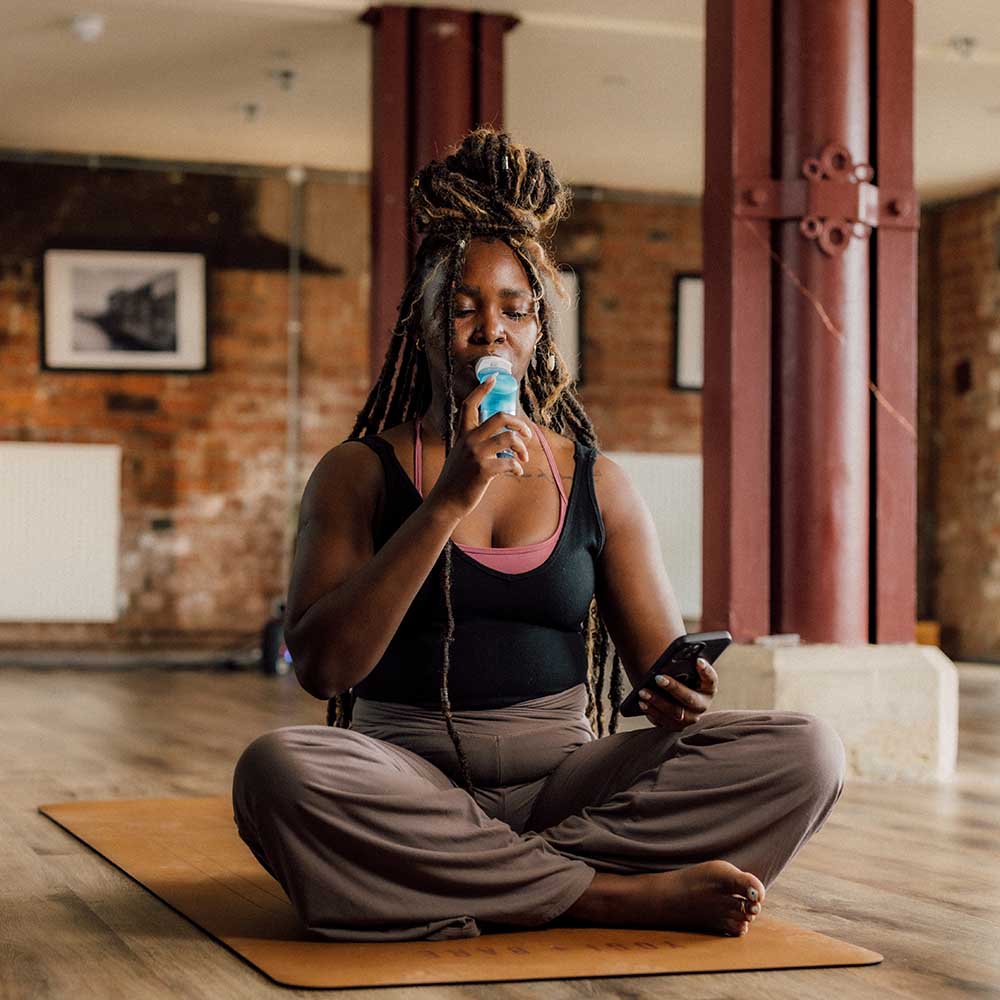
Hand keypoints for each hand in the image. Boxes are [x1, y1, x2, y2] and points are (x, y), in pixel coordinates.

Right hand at [423, 376, 533, 519]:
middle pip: (500, 417)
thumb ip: (474, 444)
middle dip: (520, 423)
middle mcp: (469, 440)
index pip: (470, 404)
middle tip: (527, 434)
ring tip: (523, 457)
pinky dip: (517, 467)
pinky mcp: (483, 470)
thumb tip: (501, 442)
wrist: (445, 502)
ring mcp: (476, 455)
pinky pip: (510, 463)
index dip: (482, 389)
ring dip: (522, 448)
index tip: (493, 379)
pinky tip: (516, 472)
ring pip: (509, 438)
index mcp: (463, 434)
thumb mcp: (460, 455)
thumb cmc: (456, 480)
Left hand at [637, 657, 717, 729]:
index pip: (710, 679)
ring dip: (657, 702)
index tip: (697, 661)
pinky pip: (664, 722)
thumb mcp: (685, 670)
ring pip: (675, 713)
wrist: (673, 695)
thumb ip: (683, 665)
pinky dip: (652, 713)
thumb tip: (674, 658)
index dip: (705, 670)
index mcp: (708, 688)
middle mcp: (702, 706)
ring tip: (643, 692)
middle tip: (657, 678)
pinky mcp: (676, 726)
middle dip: (673, 688)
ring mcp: (690, 718)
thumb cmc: (680, 678)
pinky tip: (642, 703)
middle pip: (689, 698)